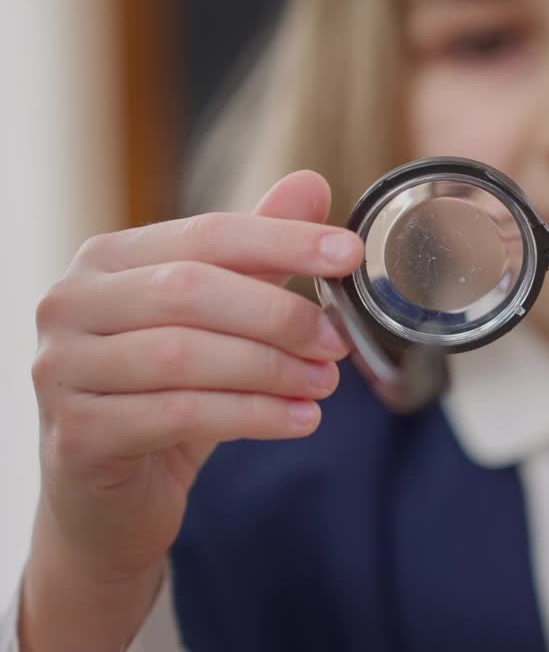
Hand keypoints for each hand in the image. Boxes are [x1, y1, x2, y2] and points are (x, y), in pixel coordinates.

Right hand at [20, 171, 362, 650]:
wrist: (109, 499)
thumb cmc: (166, 394)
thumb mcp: (216, 320)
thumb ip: (256, 254)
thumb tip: (311, 185)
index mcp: (107, 260)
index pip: (206, 234)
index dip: (283, 240)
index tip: (348, 254)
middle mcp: (71, 304)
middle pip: (191, 290)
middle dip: (278, 314)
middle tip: (336, 342)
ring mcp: (63, 370)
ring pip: (185, 355)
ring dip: (271, 369)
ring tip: (325, 384)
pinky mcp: (77, 434)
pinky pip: (178, 414)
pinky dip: (252, 415)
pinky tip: (300, 419)